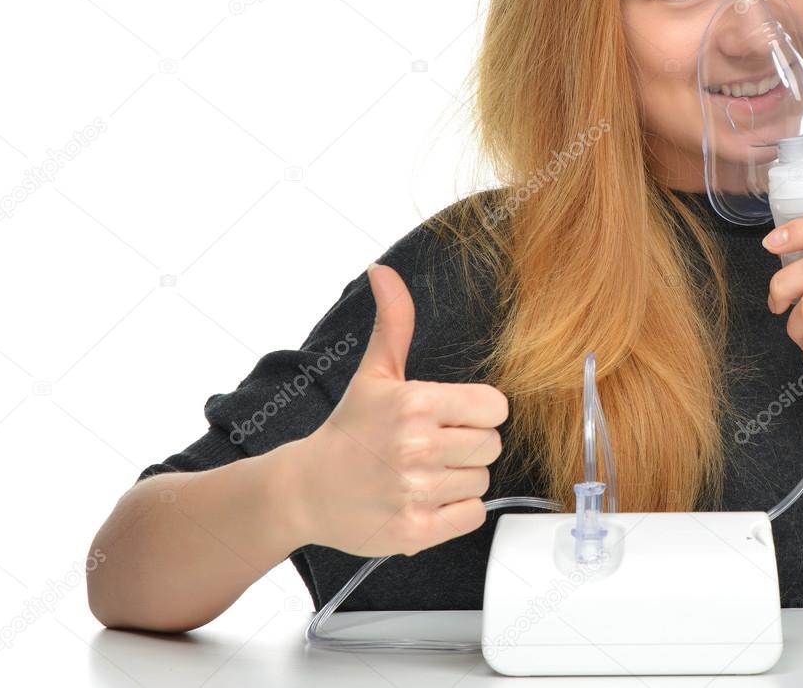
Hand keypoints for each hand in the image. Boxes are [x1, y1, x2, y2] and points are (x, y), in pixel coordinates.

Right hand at [284, 263, 507, 557]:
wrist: (307, 490)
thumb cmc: (348, 430)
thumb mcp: (374, 372)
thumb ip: (393, 322)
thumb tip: (384, 271)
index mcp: (416, 403)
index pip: (495, 407)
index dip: (478, 412)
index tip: (453, 417)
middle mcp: (417, 447)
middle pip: (492, 445)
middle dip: (469, 445)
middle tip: (434, 446)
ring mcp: (416, 491)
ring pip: (483, 481)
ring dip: (459, 479)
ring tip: (423, 473)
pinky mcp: (416, 531)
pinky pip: (472, 516)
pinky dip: (455, 512)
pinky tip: (426, 498)